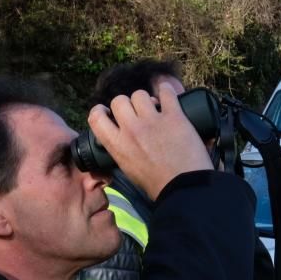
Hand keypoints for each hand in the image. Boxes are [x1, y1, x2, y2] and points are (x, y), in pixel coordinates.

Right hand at [87, 82, 211, 199]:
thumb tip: (122, 138)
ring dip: (146, 99)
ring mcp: (152, 121)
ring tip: (155, 108)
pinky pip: (166, 92)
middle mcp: (131, 130)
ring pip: (140, 94)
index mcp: (117, 146)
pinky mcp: (174, 117)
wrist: (184, 188)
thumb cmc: (157, 185)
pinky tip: (168, 95)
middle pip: (119, 100)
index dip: (100, 111)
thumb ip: (122, 150)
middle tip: (137, 113)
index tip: (107, 112)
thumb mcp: (129, 170)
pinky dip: (166, 91)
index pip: (96, 117)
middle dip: (127, 104)